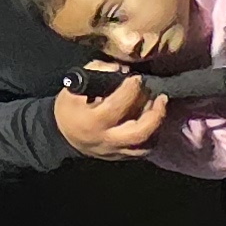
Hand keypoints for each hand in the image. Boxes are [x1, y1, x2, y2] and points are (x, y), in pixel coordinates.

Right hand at [55, 75, 173, 158]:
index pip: (116, 106)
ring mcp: (116, 151)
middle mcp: (107, 139)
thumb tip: (120, 69)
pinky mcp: (122, 157)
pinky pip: (145, 150)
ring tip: (159, 105)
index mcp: (92, 121)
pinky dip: (154, 135)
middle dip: (154, 114)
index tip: (137, 78)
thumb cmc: (70, 108)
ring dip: (157, 124)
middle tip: (161, 96)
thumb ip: (96, 72)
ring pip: (146, 144)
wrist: (64, 136)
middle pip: (139, 133)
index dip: (130, 90)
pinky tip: (154, 120)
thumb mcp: (73, 88)